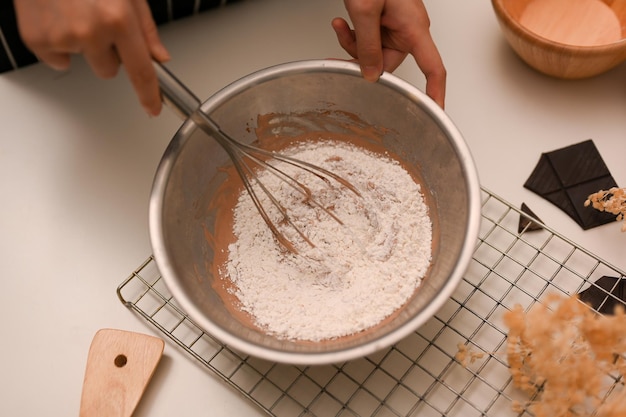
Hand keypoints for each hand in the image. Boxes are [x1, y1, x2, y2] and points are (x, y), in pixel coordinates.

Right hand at [13, 0, 169, 115]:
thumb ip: (145, 27)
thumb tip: (158, 57)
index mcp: (119, 19)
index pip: (141, 71)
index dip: (149, 94)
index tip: (152, 107)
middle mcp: (92, 31)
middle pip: (110, 70)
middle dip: (107, 51)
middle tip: (95, 20)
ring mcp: (63, 37)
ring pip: (85, 64)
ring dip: (84, 46)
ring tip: (74, 13)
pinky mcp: (38, 40)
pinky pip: (57, 59)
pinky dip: (58, 43)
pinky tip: (56, 18)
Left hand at [333, 0, 445, 107]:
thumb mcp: (366, 10)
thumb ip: (367, 44)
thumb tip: (371, 75)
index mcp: (414, 29)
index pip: (433, 69)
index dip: (435, 93)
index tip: (434, 111)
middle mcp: (409, 28)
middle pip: (389, 63)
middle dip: (362, 61)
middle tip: (342, 56)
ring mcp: (397, 24)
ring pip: (374, 51)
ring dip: (353, 44)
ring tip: (340, 25)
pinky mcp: (385, 19)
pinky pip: (370, 38)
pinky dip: (353, 33)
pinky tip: (342, 22)